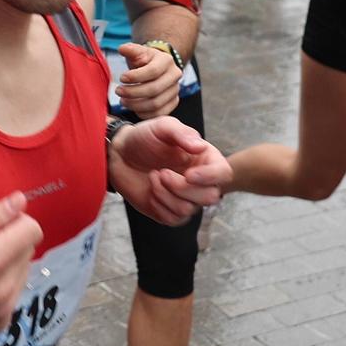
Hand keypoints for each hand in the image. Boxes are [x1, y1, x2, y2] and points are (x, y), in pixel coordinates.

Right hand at [0, 192, 43, 338]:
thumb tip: (20, 202)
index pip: (32, 230)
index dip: (14, 220)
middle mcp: (2, 289)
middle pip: (29, 250)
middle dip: (10, 241)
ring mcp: (2, 309)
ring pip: (24, 271)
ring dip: (7, 263)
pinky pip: (15, 291)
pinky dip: (1, 283)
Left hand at [110, 116, 232, 225]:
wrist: (121, 155)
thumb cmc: (144, 138)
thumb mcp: (162, 127)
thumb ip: (182, 133)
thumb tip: (200, 146)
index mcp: (205, 159)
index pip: (224, 173)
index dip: (210, 177)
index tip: (189, 174)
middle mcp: (201, 181)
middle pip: (211, 197)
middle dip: (182, 188)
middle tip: (161, 172)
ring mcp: (187, 199)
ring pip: (188, 209)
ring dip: (165, 194)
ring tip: (153, 176)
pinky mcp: (171, 212)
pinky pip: (173, 218)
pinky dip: (158, 204)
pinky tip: (151, 190)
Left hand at [113, 41, 182, 119]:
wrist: (157, 68)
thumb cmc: (145, 61)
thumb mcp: (138, 52)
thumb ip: (130, 50)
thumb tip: (122, 49)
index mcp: (166, 61)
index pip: (153, 71)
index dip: (136, 77)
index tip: (122, 78)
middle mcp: (174, 76)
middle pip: (154, 89)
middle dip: (132, 92)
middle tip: (118, 91)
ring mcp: (175, 91)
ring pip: (155, 104)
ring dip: (135, 105)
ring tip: (123, 101)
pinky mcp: (173, 102)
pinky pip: (158, 113)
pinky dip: (143, 113)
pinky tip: (133, 108)